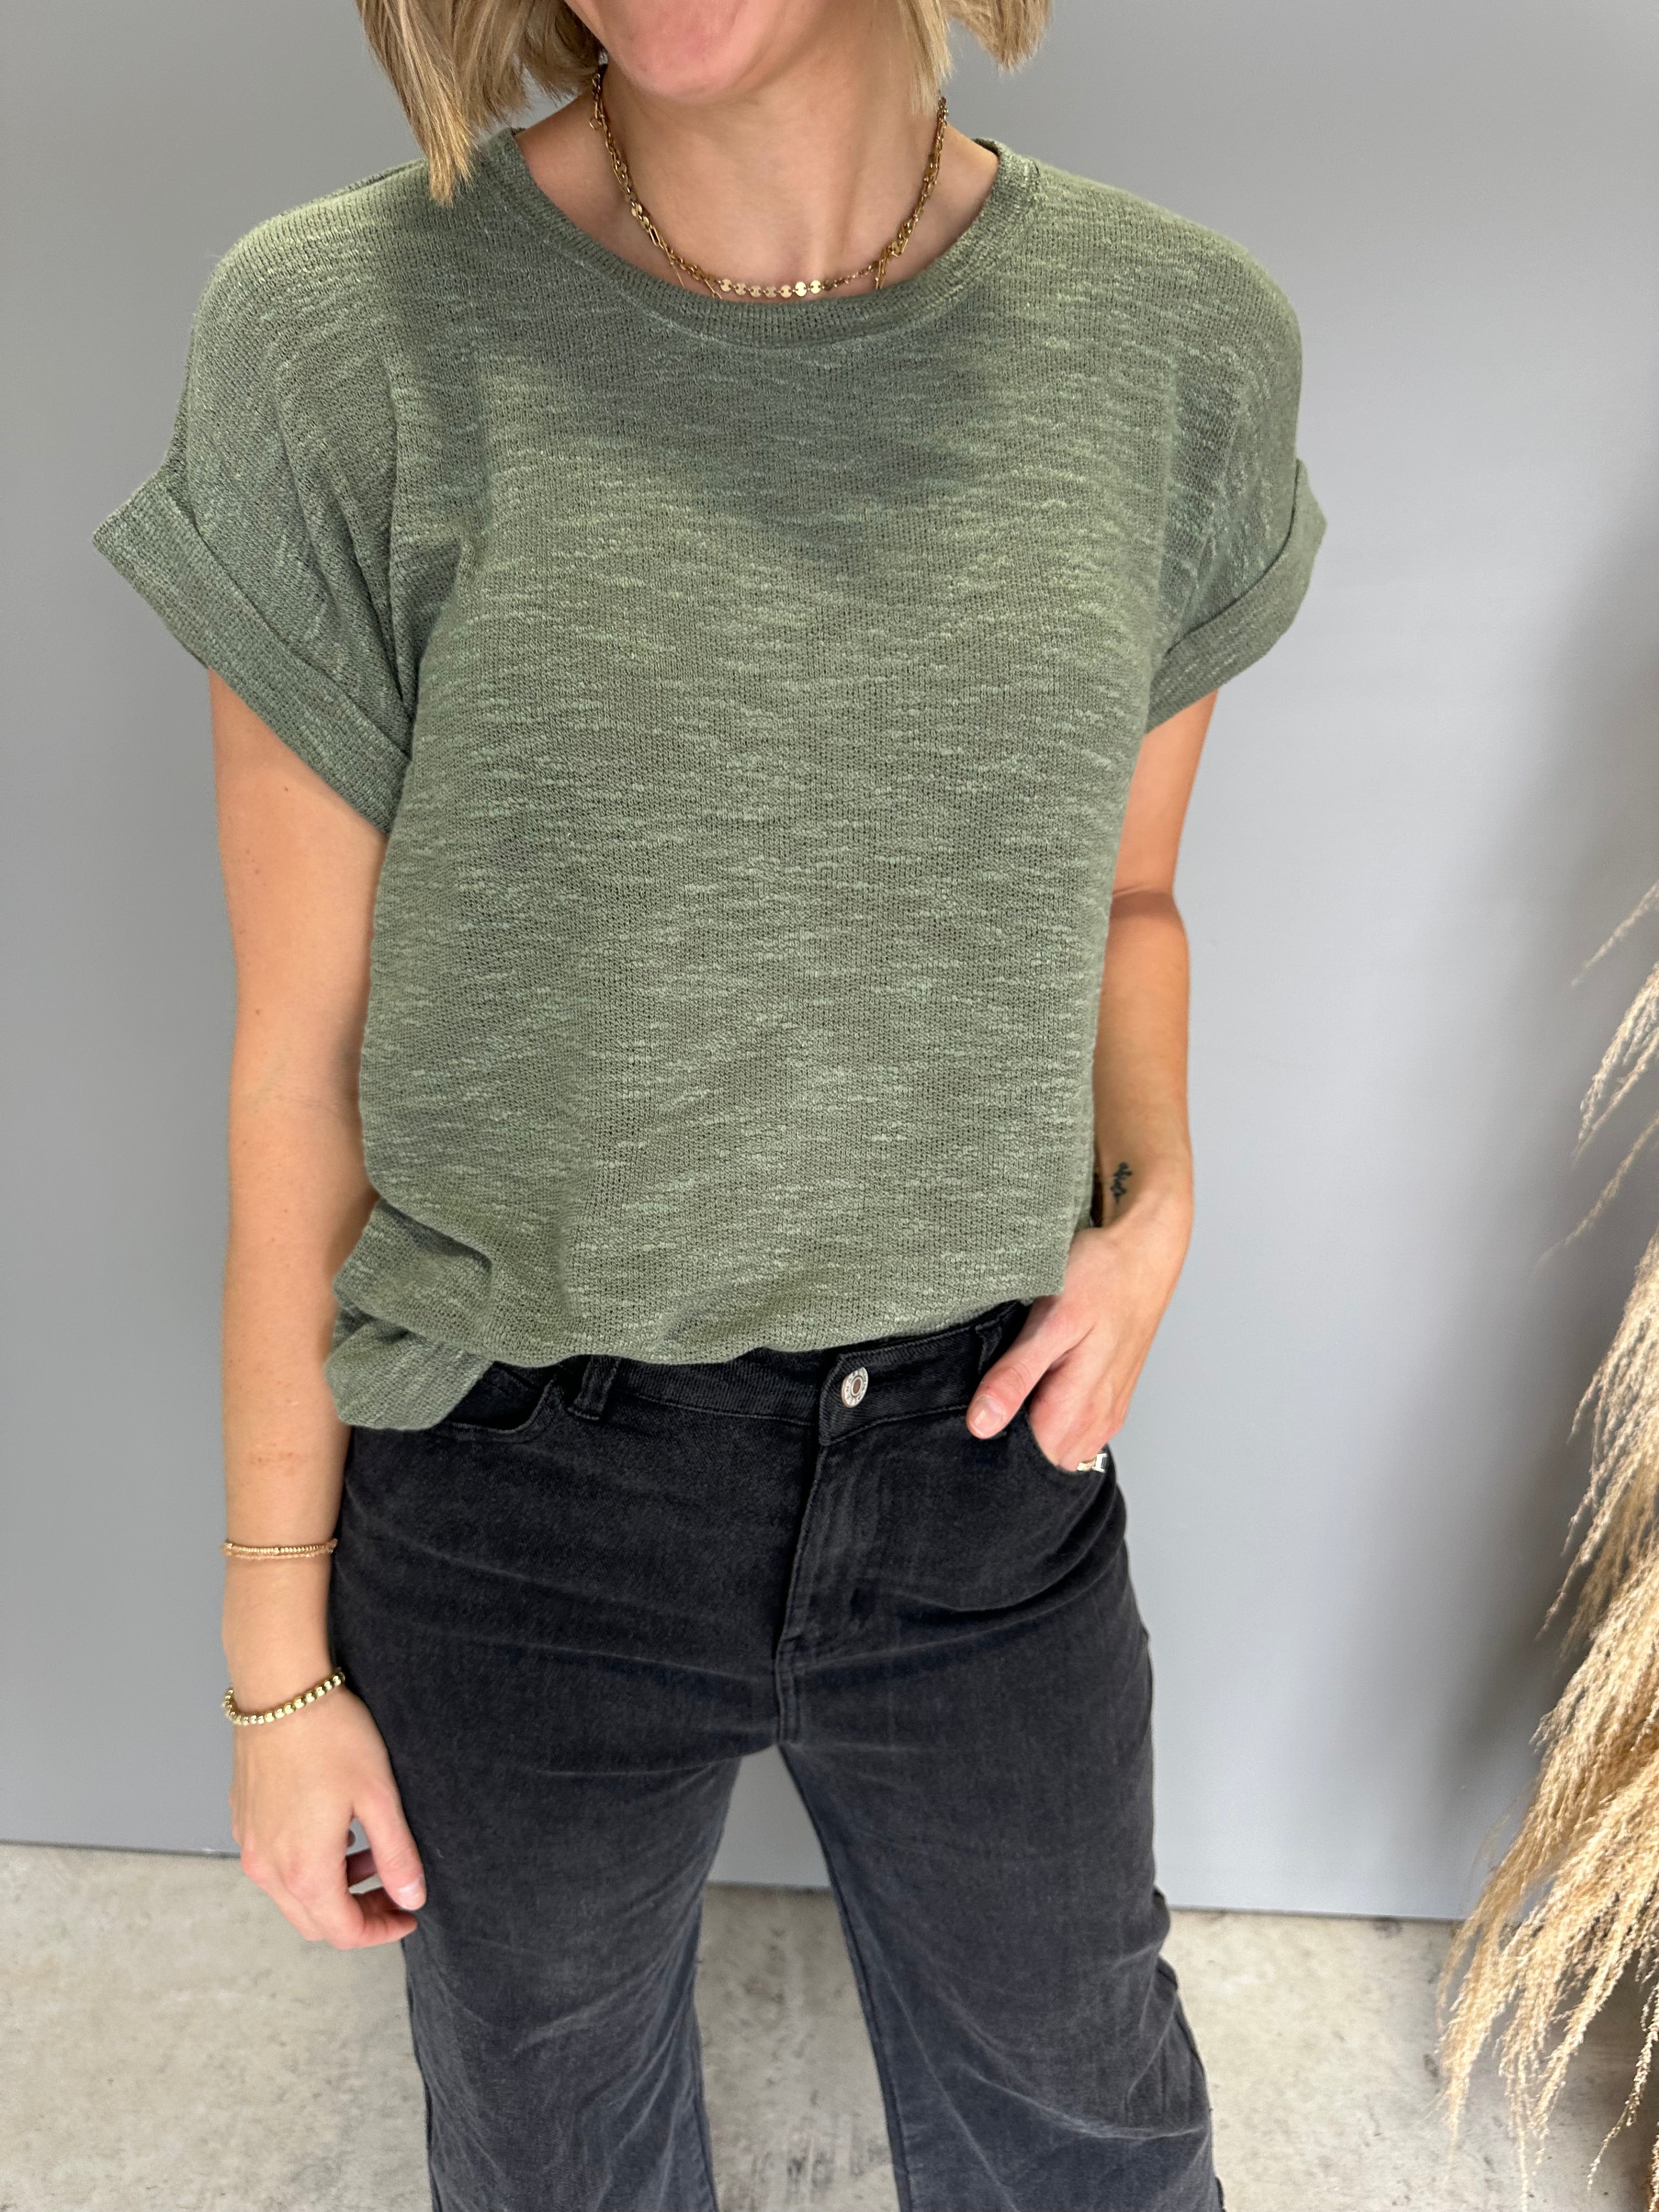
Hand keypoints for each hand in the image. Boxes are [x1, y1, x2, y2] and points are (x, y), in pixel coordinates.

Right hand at [230, 1686, 425, 1947]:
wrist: (280, 1690)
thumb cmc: (331, 1736)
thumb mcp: (378, 1796)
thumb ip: (396, 1854)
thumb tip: (411, 1899)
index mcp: (304, 1869)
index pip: (342, 1931)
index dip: (380, 1931)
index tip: (407, 1915)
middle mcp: (267, 1868)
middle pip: (315, 1921)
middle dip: (358, 1913)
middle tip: (393, 1888)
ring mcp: (250, 1845)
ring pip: (294, 1894)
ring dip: (334, 1886)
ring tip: (369, 1850)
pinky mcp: (243, 1821)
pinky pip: (276, 1864)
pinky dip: (309, 1864)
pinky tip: (335, 1829)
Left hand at [965, 1202, 1191, 1468]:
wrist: (1144, 1254)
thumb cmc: (1099, 1278)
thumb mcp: (1050, 1320)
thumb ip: (1016, 1376)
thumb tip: (981, 1425)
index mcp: (1077, 1407)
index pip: (1026, 1463)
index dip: (993, 1451)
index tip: (969, 1427)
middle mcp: (1097, 1420)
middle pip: (1043, 1462)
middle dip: (1011, 1446)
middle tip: (983, 1407)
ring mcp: (1107, 1413)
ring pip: (1061, 1450)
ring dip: (1033, 1434)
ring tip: (1009, 1394)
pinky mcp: (1111, 1400)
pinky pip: (1077, 1433)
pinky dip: (1054, 1422)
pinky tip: (1037, 1390)